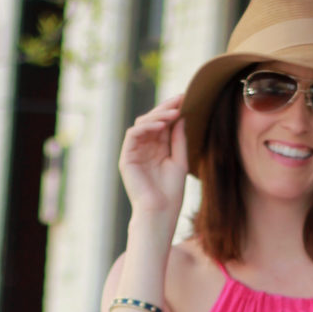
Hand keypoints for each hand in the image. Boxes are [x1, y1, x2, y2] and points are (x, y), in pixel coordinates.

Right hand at [119, 93, 187, 229]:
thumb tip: (181, 117)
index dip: (173, 110)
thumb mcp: (179, 161)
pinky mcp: (126, 158)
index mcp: (157, 150)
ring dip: (158, 116)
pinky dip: (146, 127)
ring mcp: (134, 152)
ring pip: (142, 124)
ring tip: (174, 113)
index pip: (163, 124)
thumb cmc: (171, 193)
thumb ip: (178, 139)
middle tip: (180, 99)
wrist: (160, 212)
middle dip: (166, 108)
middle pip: (152, 120)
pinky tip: (161, 125)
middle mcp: (144, 149)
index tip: (187, 98)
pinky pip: (133, 134)